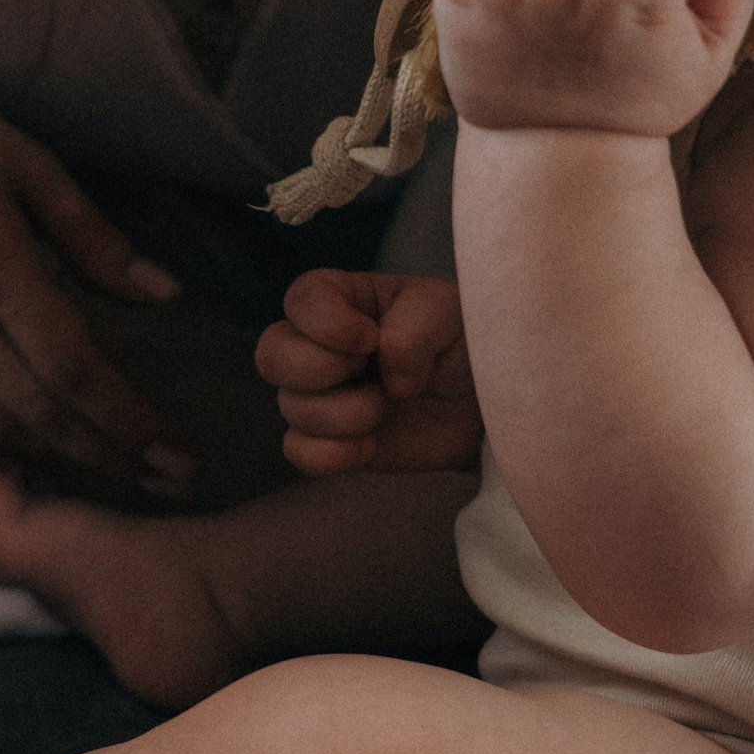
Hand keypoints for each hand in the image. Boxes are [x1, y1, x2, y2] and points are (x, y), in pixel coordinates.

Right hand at [0, 83, 191, 489]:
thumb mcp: (27, 164)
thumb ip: (92, 237)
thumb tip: (162, 295)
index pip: (70, 362)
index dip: (125, 417)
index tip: (174, 458)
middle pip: (36, 407)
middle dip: (103, 452)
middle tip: (158, 481)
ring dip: (51, 452)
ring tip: (106, 465)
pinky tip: (34, 439)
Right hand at [256, 269, 481, 475]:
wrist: (482, 402)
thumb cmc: (461, 341)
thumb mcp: (448, 312)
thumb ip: (413, 330)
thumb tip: (388, 379)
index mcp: (343, 300)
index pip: (301, 299)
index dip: (325, 322)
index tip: (370, 338)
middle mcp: (319, 345)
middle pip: (272, 354)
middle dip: (321, 369)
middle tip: (369, 371)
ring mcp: (321, 395)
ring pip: (291, 408)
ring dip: (345, 414)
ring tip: (387, 408)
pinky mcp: (331, 440)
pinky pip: (298, 451)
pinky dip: (331, 454)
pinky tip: (369, 446)